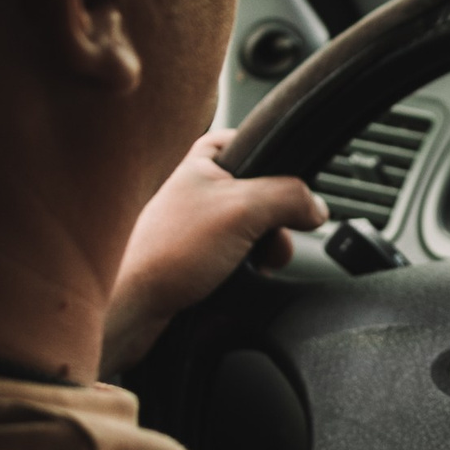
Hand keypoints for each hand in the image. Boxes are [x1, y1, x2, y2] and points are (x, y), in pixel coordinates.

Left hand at [101, 133, 325, 377]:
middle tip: (271, 236)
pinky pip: (236, 257)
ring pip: (251, 229)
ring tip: (252, 264)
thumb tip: (316, 206)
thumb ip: (288, 197)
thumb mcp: (243, 210)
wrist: (133, 308)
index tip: (289, 179)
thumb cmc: (168, 253)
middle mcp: (196, 192)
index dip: (272, 159)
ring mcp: (195, 228)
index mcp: (200, 164)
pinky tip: (240, 278)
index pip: (245, 141)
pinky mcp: (195, 260)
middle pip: (259, 193)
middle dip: (276, 219)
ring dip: (262, 248)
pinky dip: (246, 268)